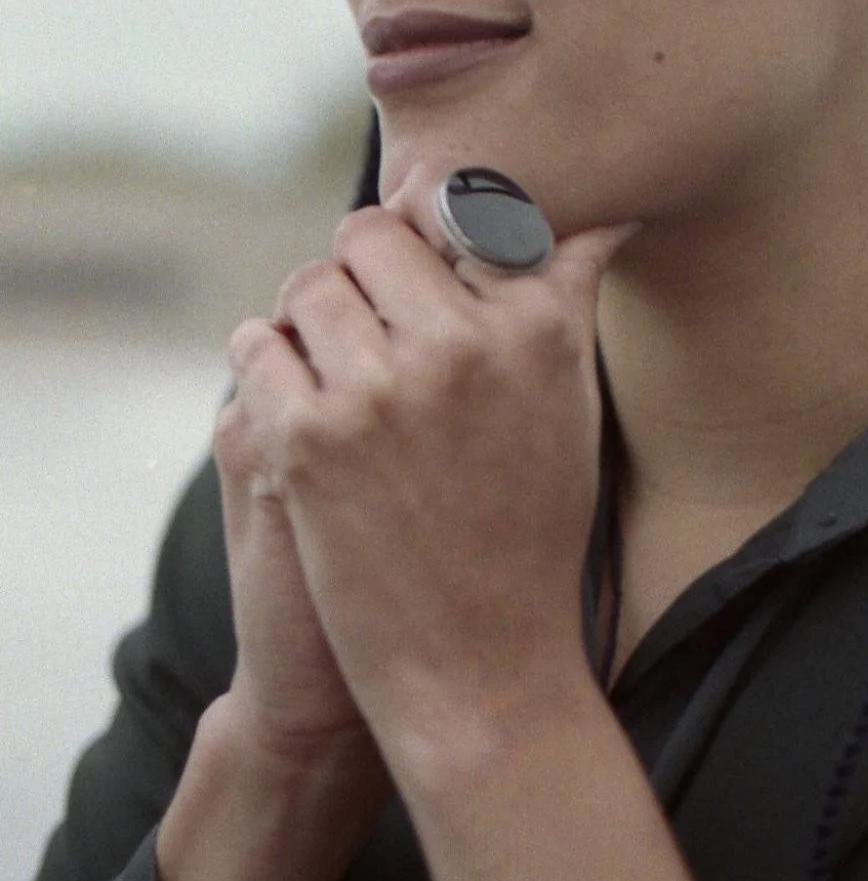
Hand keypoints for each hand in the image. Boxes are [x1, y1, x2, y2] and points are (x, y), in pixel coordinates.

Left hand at [226, 200, 635, 769]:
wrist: (482, 669)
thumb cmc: (532, 531)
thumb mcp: (571, 405)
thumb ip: (566, 298)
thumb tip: (599, 214)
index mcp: (533, 325)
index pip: (460, 211)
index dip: (431, 232)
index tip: (425, 259)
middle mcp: (460, 343)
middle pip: (369, 232)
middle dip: (360, 268)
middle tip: (368, 321)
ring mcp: (379, 389)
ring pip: (307, 283)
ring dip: (309, 317)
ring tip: (333, 369)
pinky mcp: (307, 438)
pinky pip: (255, 347)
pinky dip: (265, 367)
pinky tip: (295, 405)